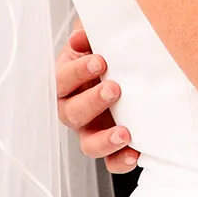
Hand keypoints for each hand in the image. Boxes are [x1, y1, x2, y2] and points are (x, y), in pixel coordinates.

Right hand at [56, 26, 137, 173]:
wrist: (133, 70)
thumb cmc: (109, 53)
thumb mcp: (98, 39)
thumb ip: (88, 34)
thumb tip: (80, 36)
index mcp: (67, 81)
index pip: (61, 79)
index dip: (77, 72)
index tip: (100, 60)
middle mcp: (74, 109)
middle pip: (71, 113)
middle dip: (91, 101)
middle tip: (115, 88)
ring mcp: (91, 130)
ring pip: (87, 144)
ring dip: (104, 140)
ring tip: (125, 132)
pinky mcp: (110, 146)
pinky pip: (111, 162)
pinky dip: (121, 161)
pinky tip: (136, 153)